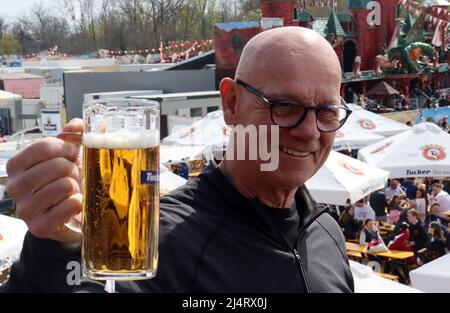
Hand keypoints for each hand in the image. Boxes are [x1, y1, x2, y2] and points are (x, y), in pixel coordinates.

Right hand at [6, 119, 82, 242]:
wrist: (66, 216)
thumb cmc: (65, 180)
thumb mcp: (68, 155)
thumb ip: (73, 136)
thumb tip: (78, 124)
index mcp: (16, 165)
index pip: (44, 146)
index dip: (66, 148)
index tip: (73, 153)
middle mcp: (14, 186)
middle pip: (57, 166)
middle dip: (73, 169)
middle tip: (73, 176)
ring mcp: (25, 208)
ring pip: (64, 185)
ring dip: (76, 186)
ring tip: (72, 190)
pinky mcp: (39, 226)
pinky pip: (70, 205)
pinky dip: (78, 203)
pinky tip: (74, 204)